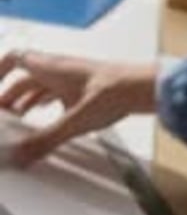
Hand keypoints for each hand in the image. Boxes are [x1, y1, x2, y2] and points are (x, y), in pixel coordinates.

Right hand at [0, 51, 156, 165]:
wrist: (143, 88)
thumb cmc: (114, 91)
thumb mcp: (74, 121)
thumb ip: (44, 140)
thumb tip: (21, 155)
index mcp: (50, 67)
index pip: (14, 59)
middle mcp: (59, 69)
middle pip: (24, 79)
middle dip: (9, 98)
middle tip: (2, 118)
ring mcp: (72, 78)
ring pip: (40, 87)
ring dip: (26, 102)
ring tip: (18, 122)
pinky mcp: (84, 88)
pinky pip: (56, 93)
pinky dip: (45, 105)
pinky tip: (48, 122)